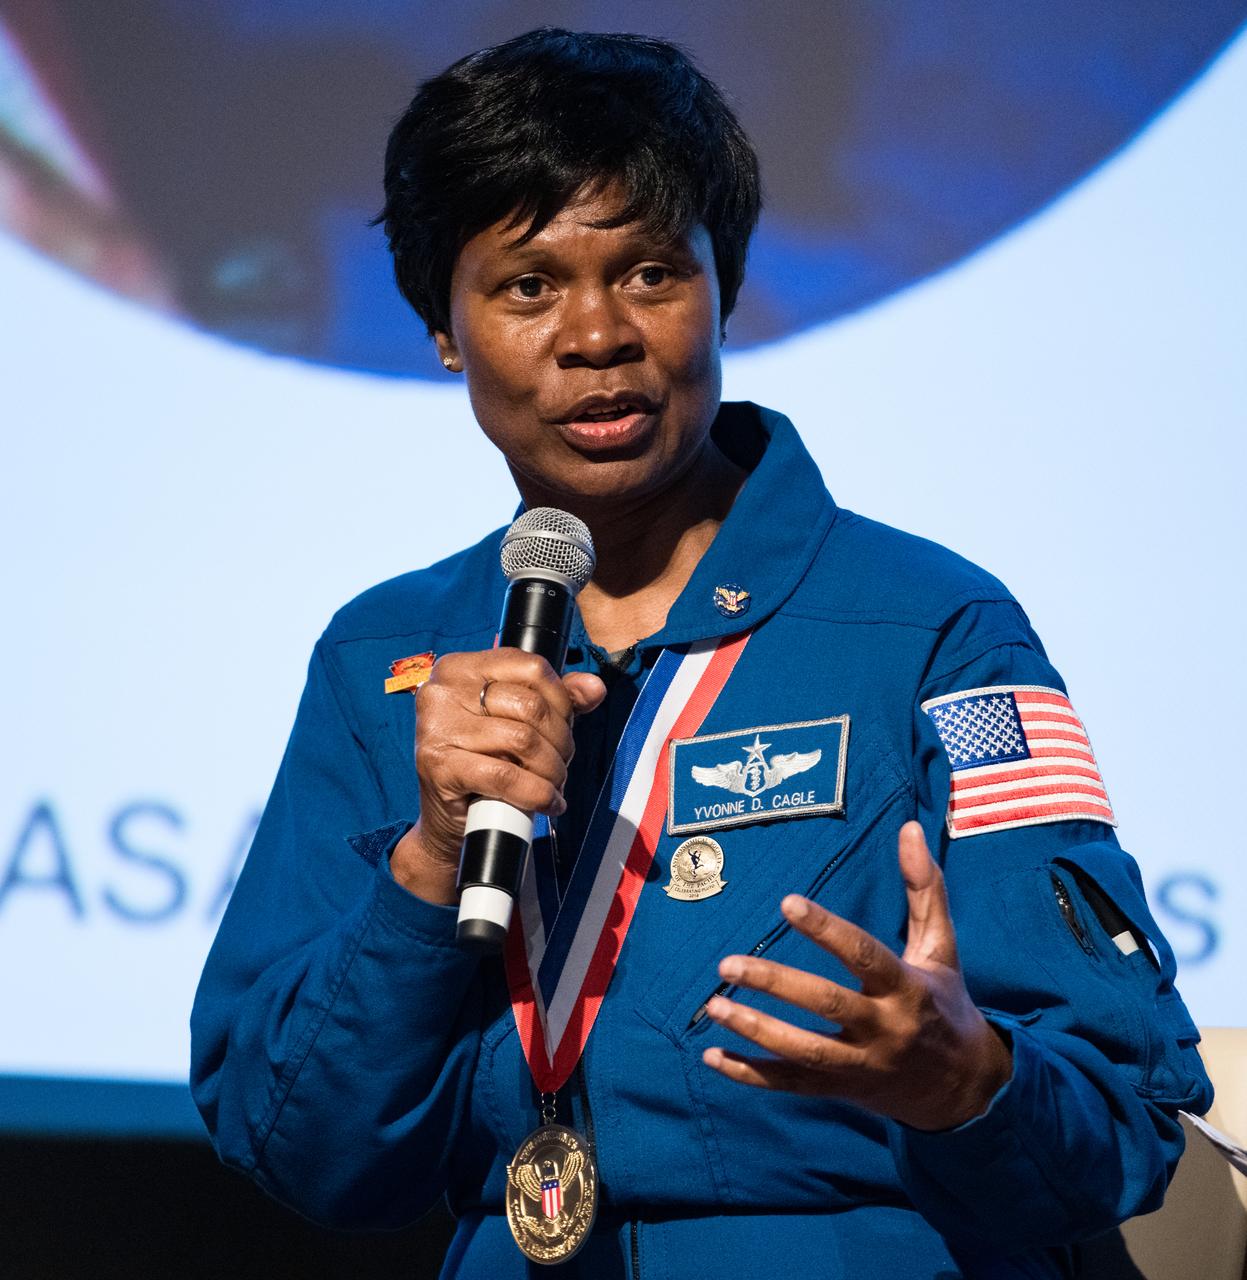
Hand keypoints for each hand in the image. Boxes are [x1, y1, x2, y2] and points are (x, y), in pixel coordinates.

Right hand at [390, 649, 604, 903]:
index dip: (561, 699)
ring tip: (554, 783)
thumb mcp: (516, 719)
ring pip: (523, 741)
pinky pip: (506, 777)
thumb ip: (556, 699)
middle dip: (560, 740)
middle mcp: (443, 691)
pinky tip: (547, 802)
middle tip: (561, 762)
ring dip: (551, 769)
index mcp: (461, 668)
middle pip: (530, 705)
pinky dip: (536, 793)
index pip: (531, 666)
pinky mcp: (439, 767)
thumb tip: (594, 688)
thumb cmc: (481, 759)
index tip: (565, 725)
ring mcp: (437, 728)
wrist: (446, 815)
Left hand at [702, 821, 1012, 1130]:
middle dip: (776, 984)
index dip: (826, 930)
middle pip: (826, 1005)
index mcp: (907, 987)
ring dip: (756, 1029)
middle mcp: (884, 1028)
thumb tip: (910, 828)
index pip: (864, 955)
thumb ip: (923, 889)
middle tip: (729, 962)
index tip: (787, 902)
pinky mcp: (843, 1090)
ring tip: (713, 1005)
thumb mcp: (941, 948)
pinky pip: (792, 1086)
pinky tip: (712, 1057)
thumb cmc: (944, 1004)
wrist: (965, 1089)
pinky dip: (751, 1075)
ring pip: (804, 1051)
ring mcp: (862, 1064)